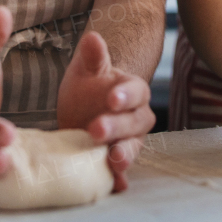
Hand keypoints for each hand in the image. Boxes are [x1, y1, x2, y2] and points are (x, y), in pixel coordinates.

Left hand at [55, 31, 154, 191]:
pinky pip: (122, 171)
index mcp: (133, 92)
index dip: (125, 95)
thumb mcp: (86, 70)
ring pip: (133, 148)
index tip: (111, 98)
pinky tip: (114, 184)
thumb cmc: (89, 87)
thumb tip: (92, 37)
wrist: (84, 111)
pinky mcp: (118, 160)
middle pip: (133, 123)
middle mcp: (137, 118)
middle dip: (117, 127)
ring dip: (124, 155)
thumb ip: (93, 57)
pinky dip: (119, 179)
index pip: (135, 92)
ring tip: (113, 161)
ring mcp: (129, 141)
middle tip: (95, 130)